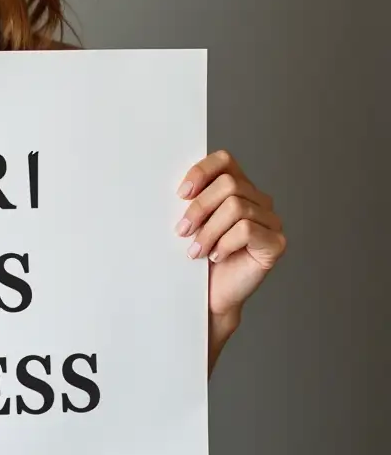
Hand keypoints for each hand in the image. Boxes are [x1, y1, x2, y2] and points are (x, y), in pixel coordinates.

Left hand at [174, 150, 286, 322]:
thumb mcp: (191, 221)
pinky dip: (225, 243)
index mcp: (237, 187)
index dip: (201, 171)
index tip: (181, 194)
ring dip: (208, 231)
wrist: (211, 294)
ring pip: (236, 208)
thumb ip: (191, 200)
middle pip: (229, 185)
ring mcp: (271, 220)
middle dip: (199, 208)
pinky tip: (217, 256)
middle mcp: (258, 199)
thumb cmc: (199, 255)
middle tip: (181, 230)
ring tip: (195, 250)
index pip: (224, 160)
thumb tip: (179, 188)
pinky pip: (247, 230)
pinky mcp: (276, 242)